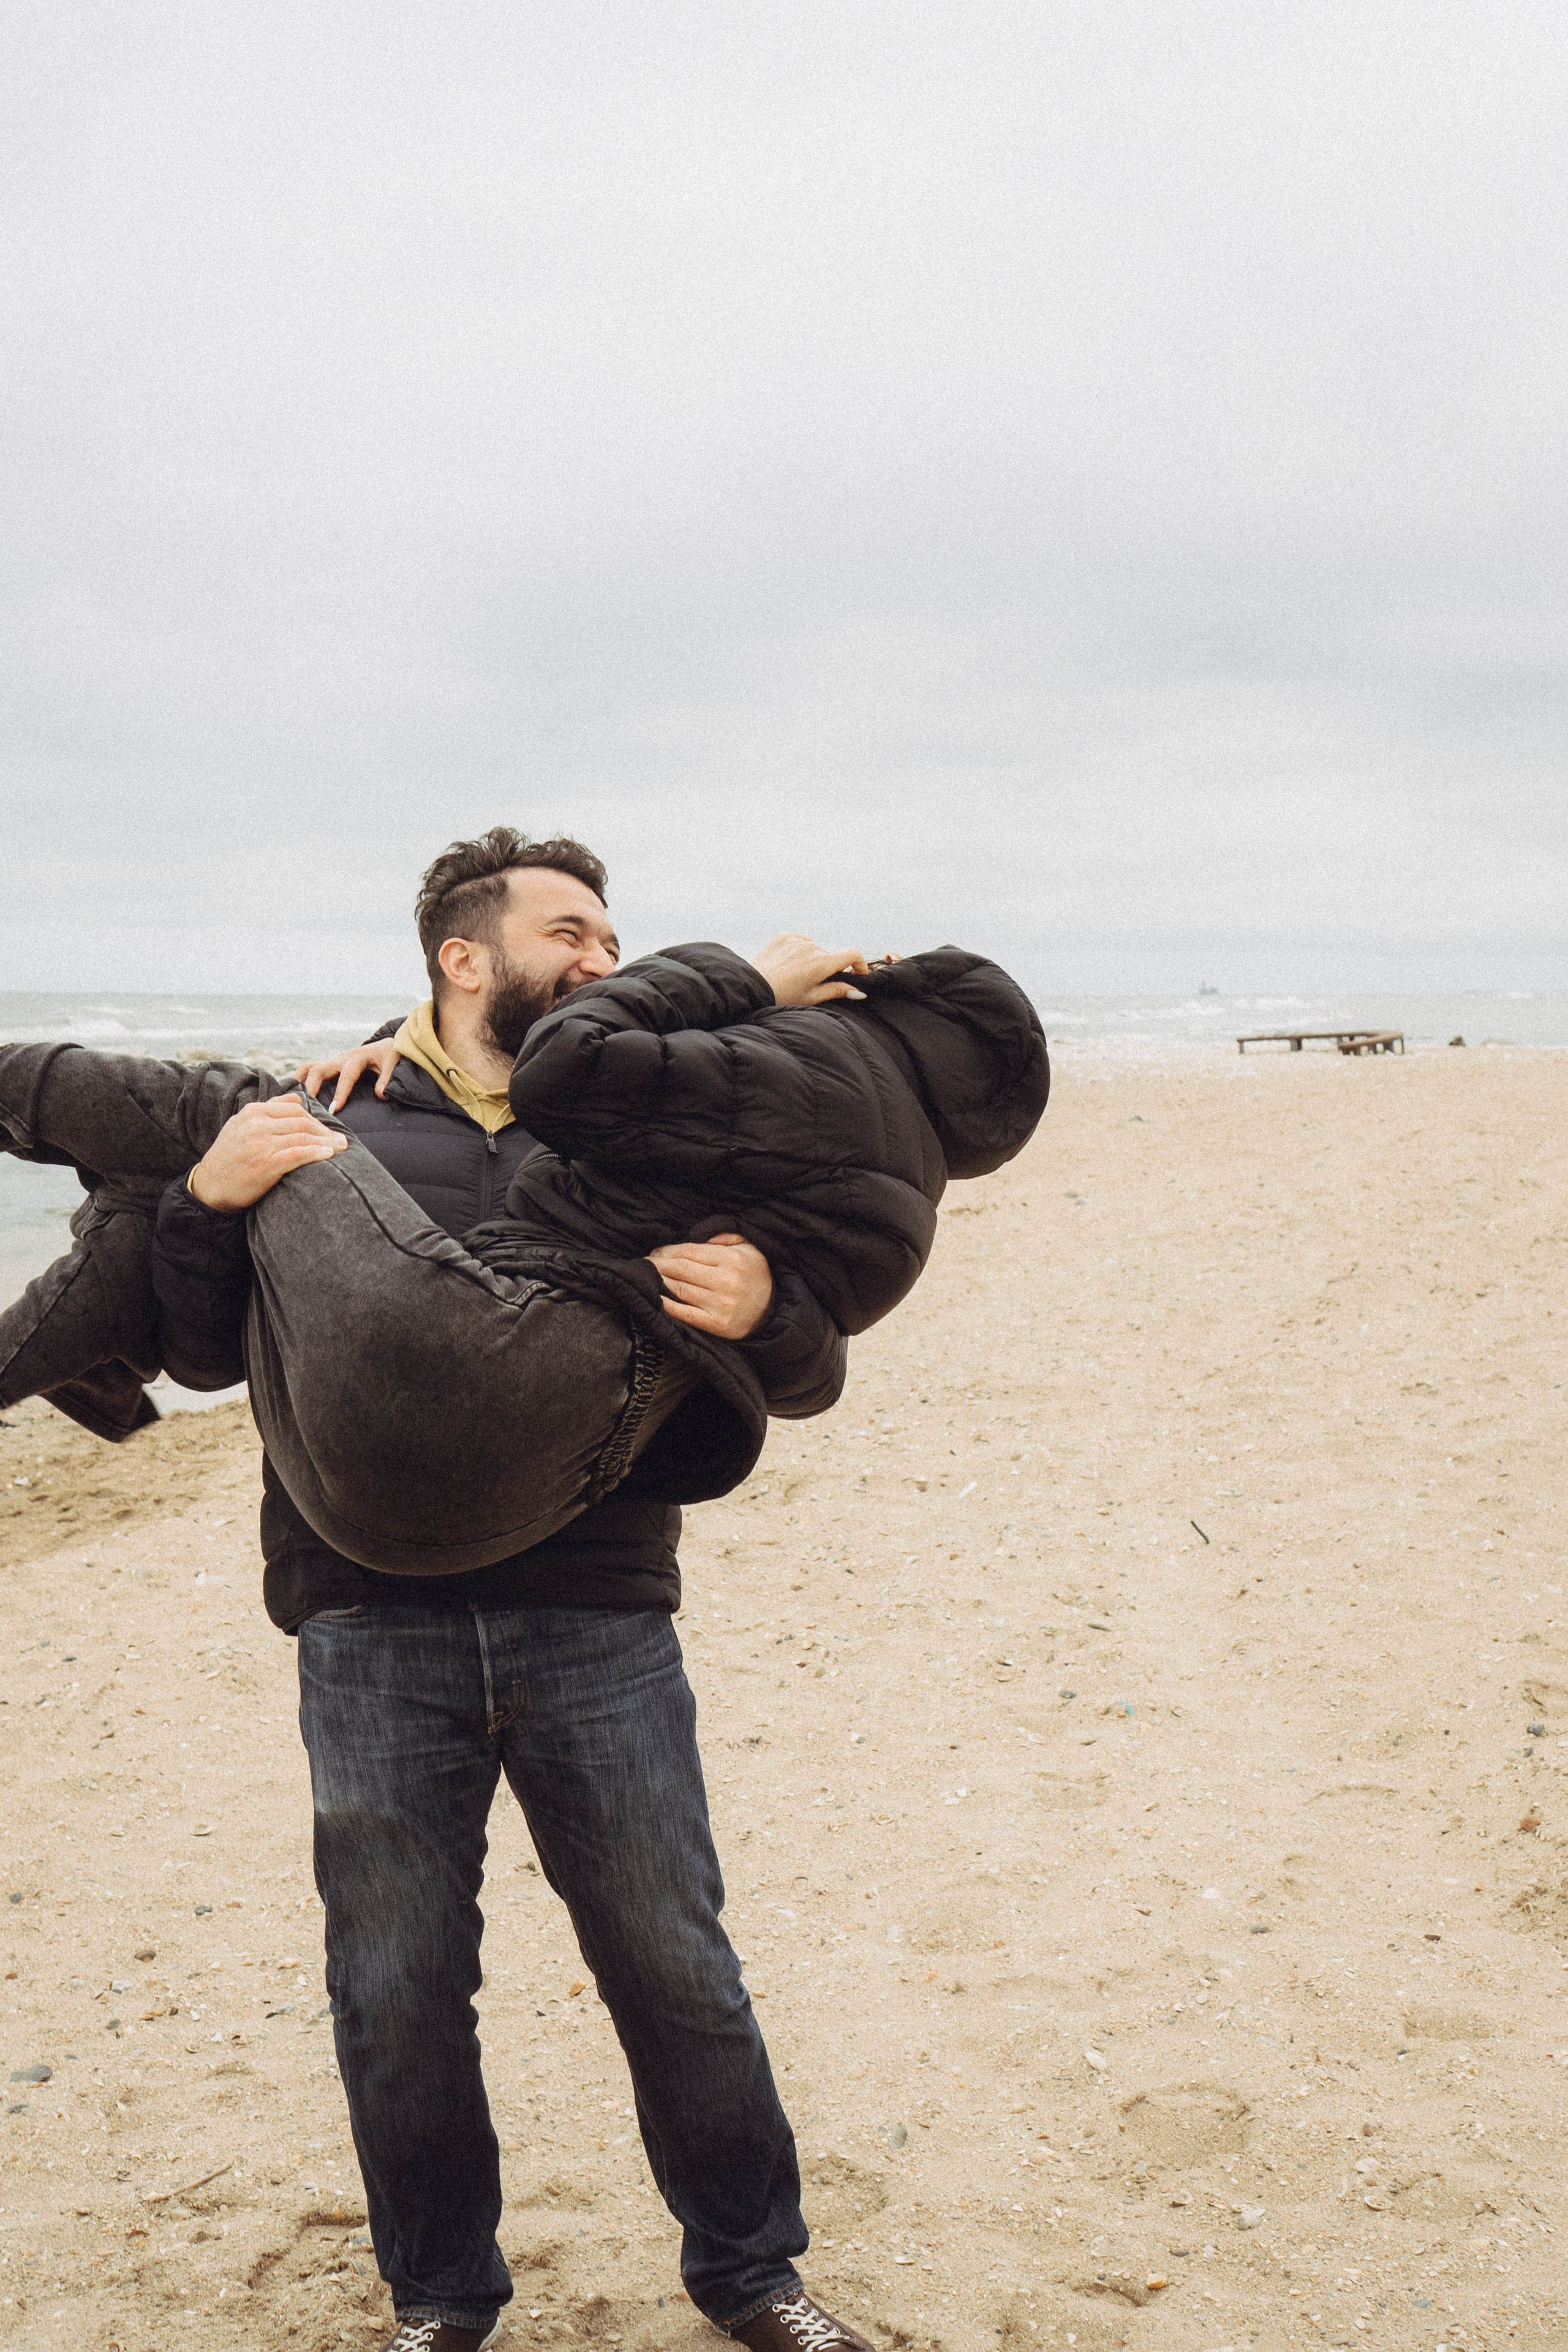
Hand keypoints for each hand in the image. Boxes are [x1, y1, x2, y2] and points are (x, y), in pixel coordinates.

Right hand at [188, 1096, 347, 1211]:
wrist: (209, 1186)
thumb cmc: (230, 1157)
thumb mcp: (241, 1125)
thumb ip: (268, 1111)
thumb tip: (297, 1100)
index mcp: (252, 1112)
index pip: (293, 1108)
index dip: (314, 1118)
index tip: (326, 1130)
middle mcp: (256, 1124)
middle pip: (301, 1121)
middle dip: (324, 1130)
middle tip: (341, 1140)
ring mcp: (260, 1143)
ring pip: (303, 1136)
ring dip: (327, 1142)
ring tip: (341, 1147)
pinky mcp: (265, 1163)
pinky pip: (298, 1153)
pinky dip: (316, 1152)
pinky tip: (328, 1155)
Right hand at [294, 1039, 402, 1111]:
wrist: (385, 1045)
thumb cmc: (389, 1056)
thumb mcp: (393, 1064)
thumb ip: (387, 1079)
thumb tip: (380, 1094)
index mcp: (356, 1058)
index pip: (346, 1076)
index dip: (340, 1093)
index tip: (333, 1110)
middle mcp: (340, 1058)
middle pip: (319, 1070)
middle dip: (311, 1088)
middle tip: (305, 1107)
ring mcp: (332, 1061)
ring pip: (309, 1068)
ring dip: (299, 1082)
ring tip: (290, 1098)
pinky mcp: (329, 1065)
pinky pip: (309, 1069)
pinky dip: (299, 1078)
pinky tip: (290, 1092)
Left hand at [647, 1233, 773, 1339]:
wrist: (772, 1309)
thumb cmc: (755, 1274)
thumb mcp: (748, 1247)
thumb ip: (724, 1236)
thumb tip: (695, 1236)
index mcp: (732, 1259)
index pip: (690, 1251)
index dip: (668, 1250)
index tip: (656, 1251)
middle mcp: (726, 1281)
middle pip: (681, 1269)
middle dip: (659, 1264)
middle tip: (646, 1262)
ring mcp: (721, 1304)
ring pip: (680, 1289)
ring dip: (660, 1281)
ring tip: (648, 1276)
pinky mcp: (718, 1324)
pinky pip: (686, 1314)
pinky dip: (668, 1306)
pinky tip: (656, 1298)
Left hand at [750, 933, 868, 1006]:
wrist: (752, 988)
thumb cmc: (782, 997)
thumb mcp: (812, 997)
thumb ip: (837, 990)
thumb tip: (858, 991)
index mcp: (822, 963)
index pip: (853, 954)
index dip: (860, 964)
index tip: (857, 973)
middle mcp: (812, 947)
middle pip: (830, 955)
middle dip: (828, 967)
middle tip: (812, 983)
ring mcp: (797, 939)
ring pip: (814, 948)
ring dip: (812, 959)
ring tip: (795, 975)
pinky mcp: (784, 936)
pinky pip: (799, 941)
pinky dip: (798, 951)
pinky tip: (787, 965)